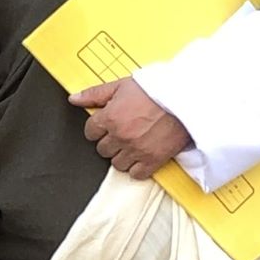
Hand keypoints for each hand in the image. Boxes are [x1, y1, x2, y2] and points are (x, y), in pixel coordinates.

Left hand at [70, 79, 190, 181]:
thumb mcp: (121, 86)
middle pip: (102, 149)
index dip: (98, 128)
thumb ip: (94, 94)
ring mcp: (136, 150)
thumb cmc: (156, 90)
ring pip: (117, 164)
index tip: (106, 125)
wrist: (186, 98)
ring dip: (122, 155)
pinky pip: (136, 174)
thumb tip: (74, 99)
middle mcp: (120, 136)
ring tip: (132, 144)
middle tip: (122, 133)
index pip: (90, 132)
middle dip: (110, 141)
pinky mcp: (153, 160)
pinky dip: (138, 168)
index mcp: (110, 117)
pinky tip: (142, 156)